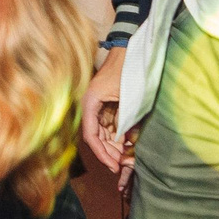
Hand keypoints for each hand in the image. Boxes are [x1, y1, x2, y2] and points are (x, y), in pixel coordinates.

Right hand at [80, 48, 127, 171]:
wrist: (128, 51)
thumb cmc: (126, 70)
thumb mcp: (126, 96)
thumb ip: (123, 118)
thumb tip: (122, 141)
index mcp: (90, 104)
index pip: (91, 136)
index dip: (101, 153)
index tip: (113, 165)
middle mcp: (91, 107)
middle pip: (96, 138)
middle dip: (108, 154)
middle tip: (121, 167)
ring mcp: (98, 107)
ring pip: (103, 134)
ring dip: (112, 147)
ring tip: (124, 160)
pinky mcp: (106, 106)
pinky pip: (109, 126)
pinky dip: (116, 137)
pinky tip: (125, 146)